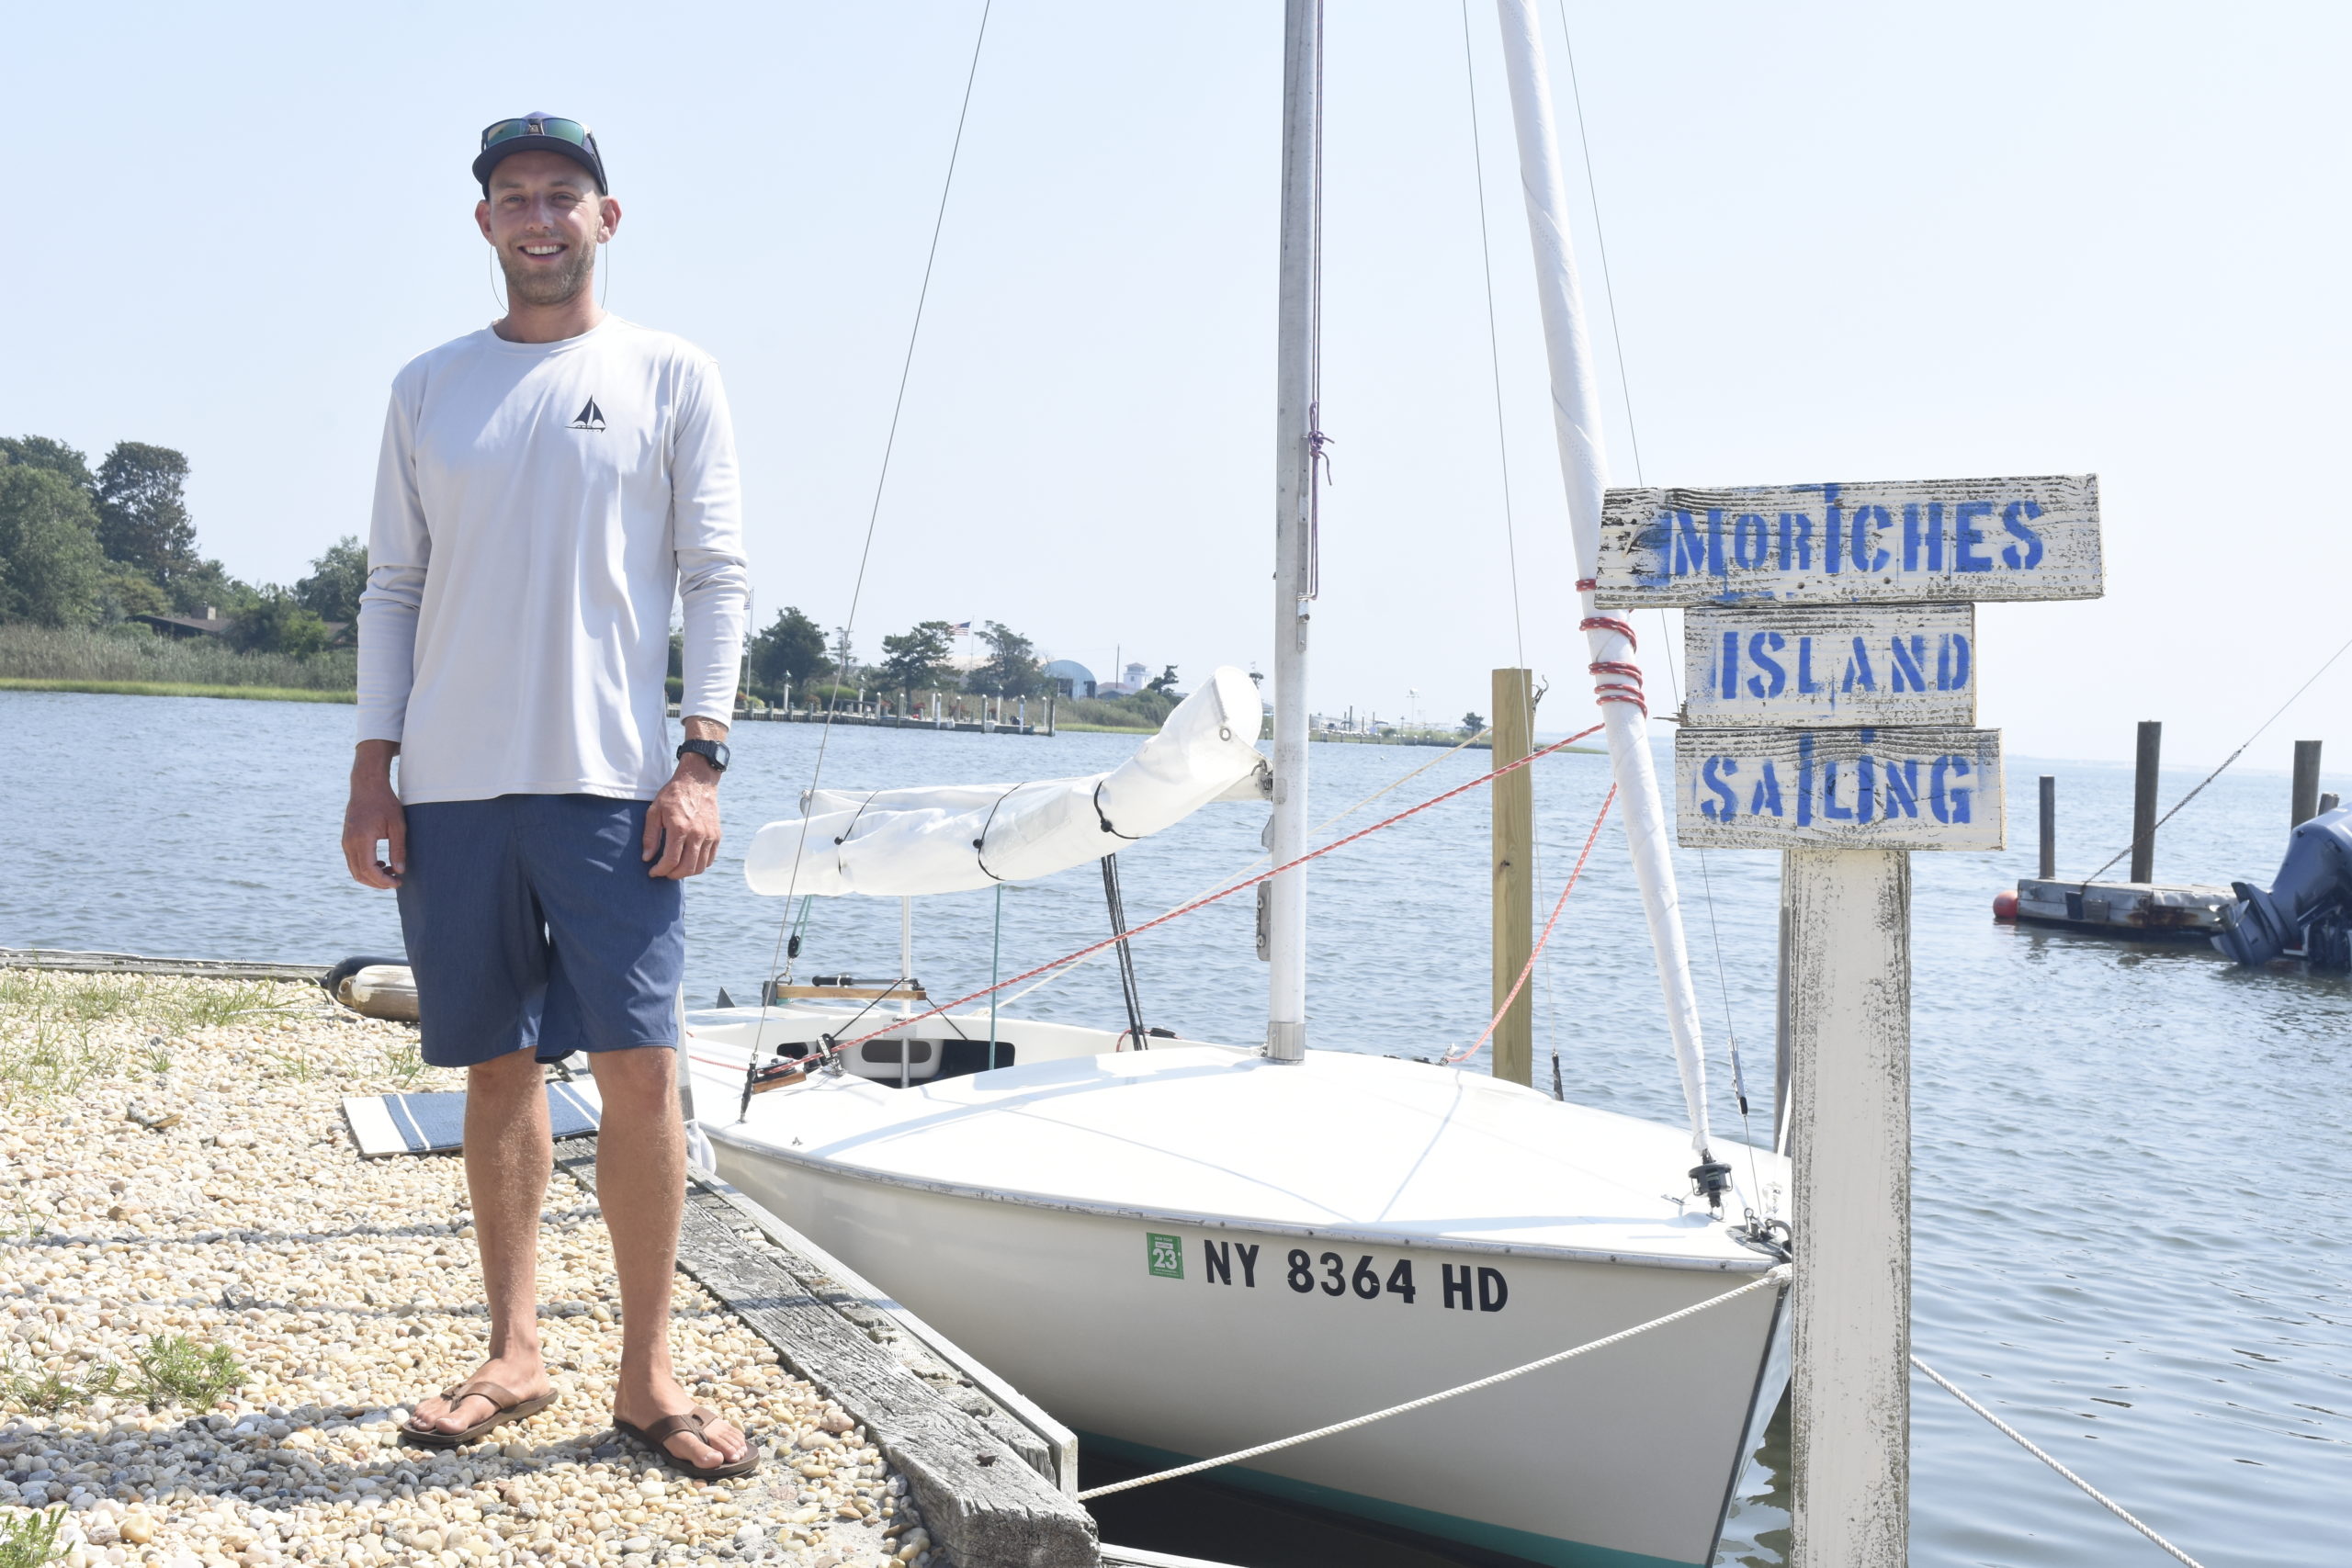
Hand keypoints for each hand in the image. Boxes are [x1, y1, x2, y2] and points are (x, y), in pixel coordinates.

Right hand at [342, 741, 405, 888]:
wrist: (367, 786)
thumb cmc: (385, 803)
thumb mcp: (398, 826)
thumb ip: (398, 849)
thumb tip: (400, 871)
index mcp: (361, 839)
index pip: (369, 870)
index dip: (383, 881)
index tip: (398, 882)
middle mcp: (349, 843)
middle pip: (359, 874)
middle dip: (378, 883)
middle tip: (396, 881)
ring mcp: (345, 842)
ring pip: (354, 870)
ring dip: (372, 876)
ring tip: (391, 872)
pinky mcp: (346, 840)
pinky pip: (353, 861)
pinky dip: (366, 868)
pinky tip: (382, 863)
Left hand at [644, 756, 721, 878]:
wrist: (697, 781)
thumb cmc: (672, 796)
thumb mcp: (654, 812)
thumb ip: (650, 836)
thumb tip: (647, 858)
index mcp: (680, 828)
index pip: (671, 860)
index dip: (660, 871)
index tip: (653, 872)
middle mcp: (697, 833)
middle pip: (687, 867)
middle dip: (673, 875)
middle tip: (664, 872)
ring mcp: (710, 835)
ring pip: (701, 867)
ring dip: (687, 872)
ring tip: (676, 868)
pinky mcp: (717, 835)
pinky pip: (710, 859)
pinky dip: (700, 865)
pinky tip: (689, 861)